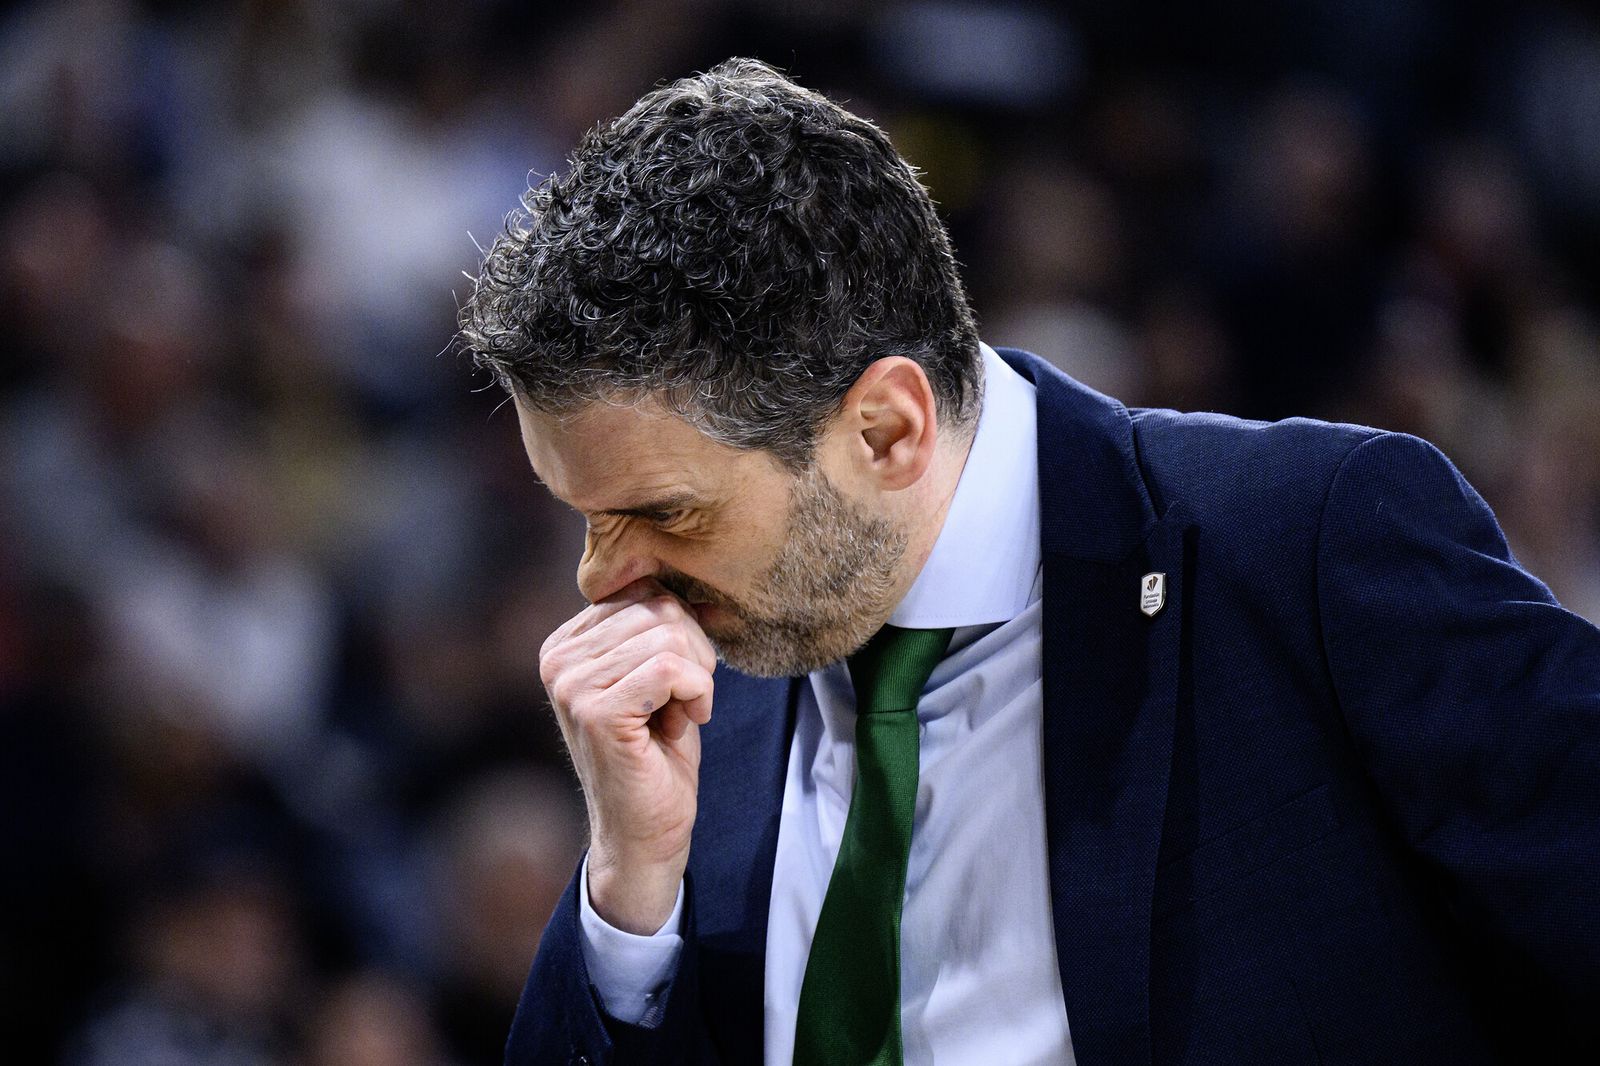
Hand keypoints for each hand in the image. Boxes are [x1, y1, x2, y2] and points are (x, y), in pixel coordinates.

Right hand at [539, 578, 716, 933]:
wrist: (645, 833)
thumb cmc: (656, 756)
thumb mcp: (657, 677)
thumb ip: (658, 628)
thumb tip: (691, 584)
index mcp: (567, 642)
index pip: (646, 592)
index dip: (684, 633)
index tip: (678, 683)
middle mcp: (559, 658)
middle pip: (661, 608)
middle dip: (695, 654)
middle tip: (686, 701)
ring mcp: (572, 684)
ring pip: (671, 636)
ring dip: (698, 679)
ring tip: (680, 715)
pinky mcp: (595, 710)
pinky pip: (672, 669)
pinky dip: (698, 694)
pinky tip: (685, 723)